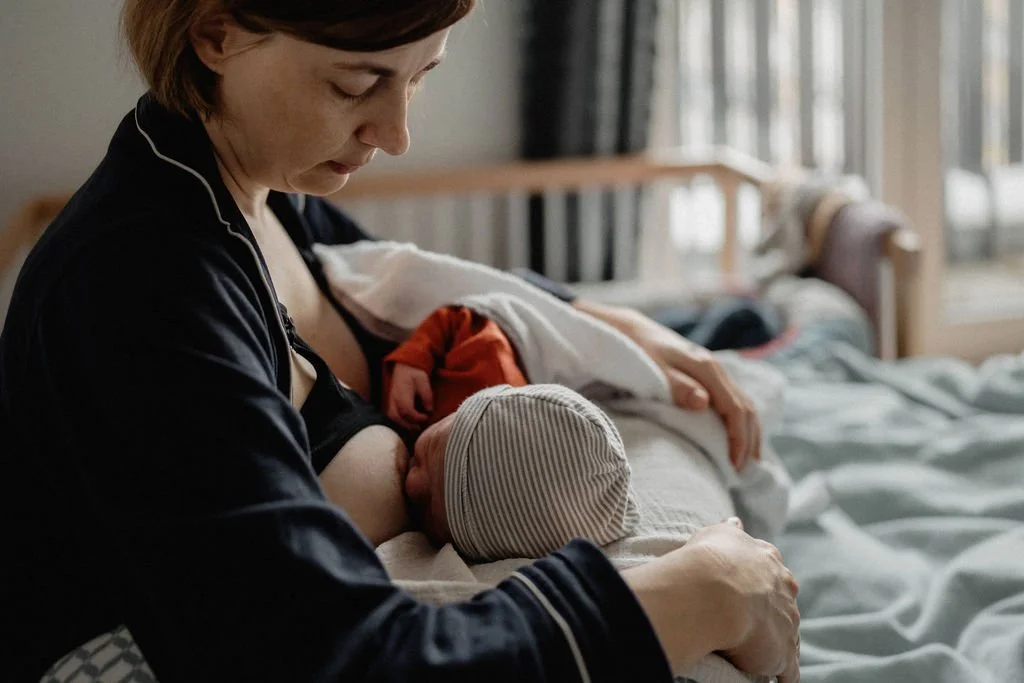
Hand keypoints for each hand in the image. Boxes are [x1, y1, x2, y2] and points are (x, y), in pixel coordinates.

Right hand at [387, 364, 432, 430]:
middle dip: (407, 425)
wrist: (404, 366)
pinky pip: (392, 414)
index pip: (407, 410)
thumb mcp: (424, 381)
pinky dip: (399, 421)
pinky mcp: (391, 401)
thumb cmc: (415, 373)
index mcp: (402, 393)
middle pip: (396, 416)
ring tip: (414, 428)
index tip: (426, 417)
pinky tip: (408, 423)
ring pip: (392, 417)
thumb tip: (429, 410)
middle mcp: (394, 398)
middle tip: (418, 428)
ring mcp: (391, 400)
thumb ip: (427, 396)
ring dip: (402, 424)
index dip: (416, 417)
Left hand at [573, 300, 760, 470]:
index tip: (734, 465)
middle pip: (746, 408)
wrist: (629, 330)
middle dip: (748, 441)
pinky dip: (742, 421)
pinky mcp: (707, 374)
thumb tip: (704, 403)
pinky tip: (739, 437)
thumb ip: (677, 386)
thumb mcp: (653, 370)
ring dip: (750, 432)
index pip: (735, 409)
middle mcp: (715, 368)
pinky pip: (734, 399)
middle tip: (742, 471)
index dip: (738, 439)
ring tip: (748, 460)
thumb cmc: (638, 352)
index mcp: (706, 368)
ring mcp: (713, 370)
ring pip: (744, 403)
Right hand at [622, 518, 799, 679]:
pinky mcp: (783, 654)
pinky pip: (788, 672)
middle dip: (774, 614)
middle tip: (753, 623)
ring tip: (759, 654)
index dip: (761, 584)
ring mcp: (787, 623)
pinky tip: (775, 680)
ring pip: (788, 637)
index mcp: (770, 562)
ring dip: (776, 645)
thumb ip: (729, 530)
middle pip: (786, 605)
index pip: (773, 574)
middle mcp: (785, 591)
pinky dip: (781, 676)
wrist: (713, 591)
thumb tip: (734, 521)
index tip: (750, 591)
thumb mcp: (718, 533)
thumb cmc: (709, 560)